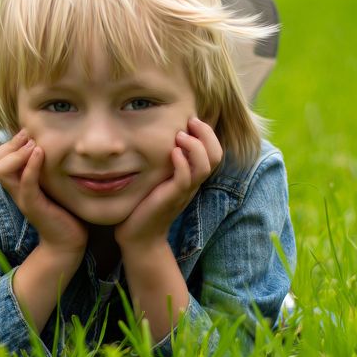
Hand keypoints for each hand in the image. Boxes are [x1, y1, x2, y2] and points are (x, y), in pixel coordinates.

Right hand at [0, 130, 87, 255]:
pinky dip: (31, 165)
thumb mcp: (50, 181)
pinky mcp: (33, 205)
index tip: (29, 136)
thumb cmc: (62, 208)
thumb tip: (46, 140)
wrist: (67, 240)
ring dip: (18, 153)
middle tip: (30, 139)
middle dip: (11, 144)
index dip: (9, 142)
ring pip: (1, 169)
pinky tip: (41, 153)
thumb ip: (43, 165)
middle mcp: (14, 188)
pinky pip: (26, 182)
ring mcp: (21, 197)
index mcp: (15, 181)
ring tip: (36, 148)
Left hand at [115, 117, 222, 251]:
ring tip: (180, 135)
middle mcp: (193, 183)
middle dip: (207, 134)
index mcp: (193, 176)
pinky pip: (185, 179)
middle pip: (216, 156)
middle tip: (191, 121)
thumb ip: (165, 160)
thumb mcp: (159, 178)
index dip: (208, 133)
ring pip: (205, 166)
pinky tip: (172, 153)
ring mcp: (184, 192)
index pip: (215, 151)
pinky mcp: (172, 198)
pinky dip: (182, 163)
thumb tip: (160, 136)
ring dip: (195, 146)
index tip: (191, 119)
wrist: (140, 236)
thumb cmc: (145, 204)